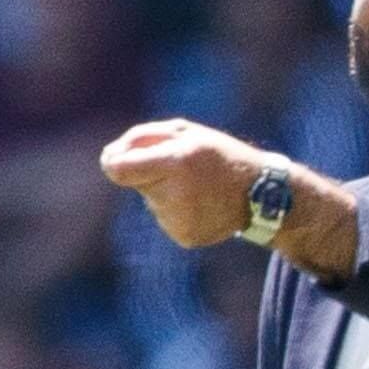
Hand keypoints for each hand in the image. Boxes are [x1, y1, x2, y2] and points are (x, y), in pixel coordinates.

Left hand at [100, 119, 259, 247]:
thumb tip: (109, 158)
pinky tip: (201, 204)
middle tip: (180, 168)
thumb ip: (143, 138)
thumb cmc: (218, 154)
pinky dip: (176, 209)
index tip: (113, 159)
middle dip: (148, 172)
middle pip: (136, 183)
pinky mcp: (184, 236)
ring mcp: (180, 219)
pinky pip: (165, 218)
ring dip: (165, 191)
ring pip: (151, 201)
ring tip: (198, 188)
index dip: (112, 163)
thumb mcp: (186, 132)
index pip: (119, 170)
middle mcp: (177, 194)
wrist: (259, 194)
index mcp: (177, 161)